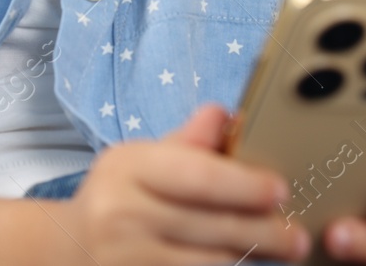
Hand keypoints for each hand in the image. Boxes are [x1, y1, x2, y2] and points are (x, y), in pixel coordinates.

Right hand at [41, 101, 311, 265]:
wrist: (67, 249)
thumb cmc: (118, 198)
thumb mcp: (142, 160)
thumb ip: (187, 143)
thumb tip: (227, 115)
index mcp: (127, 168)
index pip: (195, 175)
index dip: (243, 184)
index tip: (280, 190)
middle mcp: (121, 214)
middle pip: (210, 225)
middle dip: (262, 233)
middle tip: (297, 237)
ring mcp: (125, 257)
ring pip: (208, 263)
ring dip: (248, 259)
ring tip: (279, 254)